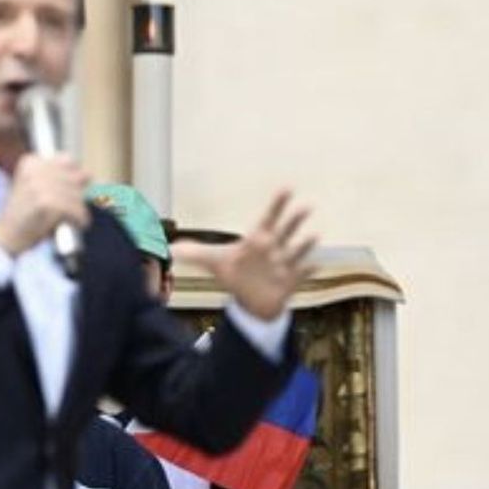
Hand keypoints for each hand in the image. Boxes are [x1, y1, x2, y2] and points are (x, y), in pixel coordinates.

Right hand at [0, 154, 90, 256]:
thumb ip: (57, 177)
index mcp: (30, 163)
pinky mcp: (46, 203)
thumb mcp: (35, 187)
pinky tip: (76, 224)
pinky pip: (76, 209)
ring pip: (78, 195)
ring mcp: (39, 186)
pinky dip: (80, 219)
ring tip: (72, 219)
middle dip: (78, 195)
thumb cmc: (25, 215)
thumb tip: (88, 174)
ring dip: (79, 209)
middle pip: (76, 177)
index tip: (69, 191)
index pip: (67, 160)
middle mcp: (34, 171)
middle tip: (72, 208)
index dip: (73, 177)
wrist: (7, 237)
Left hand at [173, 189, 317, 320]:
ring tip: (314, 235)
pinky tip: (317, 265)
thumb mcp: (215, 262)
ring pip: (296, 252)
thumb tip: (171, 247)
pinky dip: (308, 270)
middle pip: (285, 231)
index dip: (277, 204)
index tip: (287, 187)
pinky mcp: (288, 283)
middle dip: (293, 221)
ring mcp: (283, 266)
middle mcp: (274, 249)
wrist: (252, 301)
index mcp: (258, 240)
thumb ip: (196, 253)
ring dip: (304, 244)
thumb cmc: (237, 275)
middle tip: (305, 206)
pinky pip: (301, 275)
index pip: (268, 218)